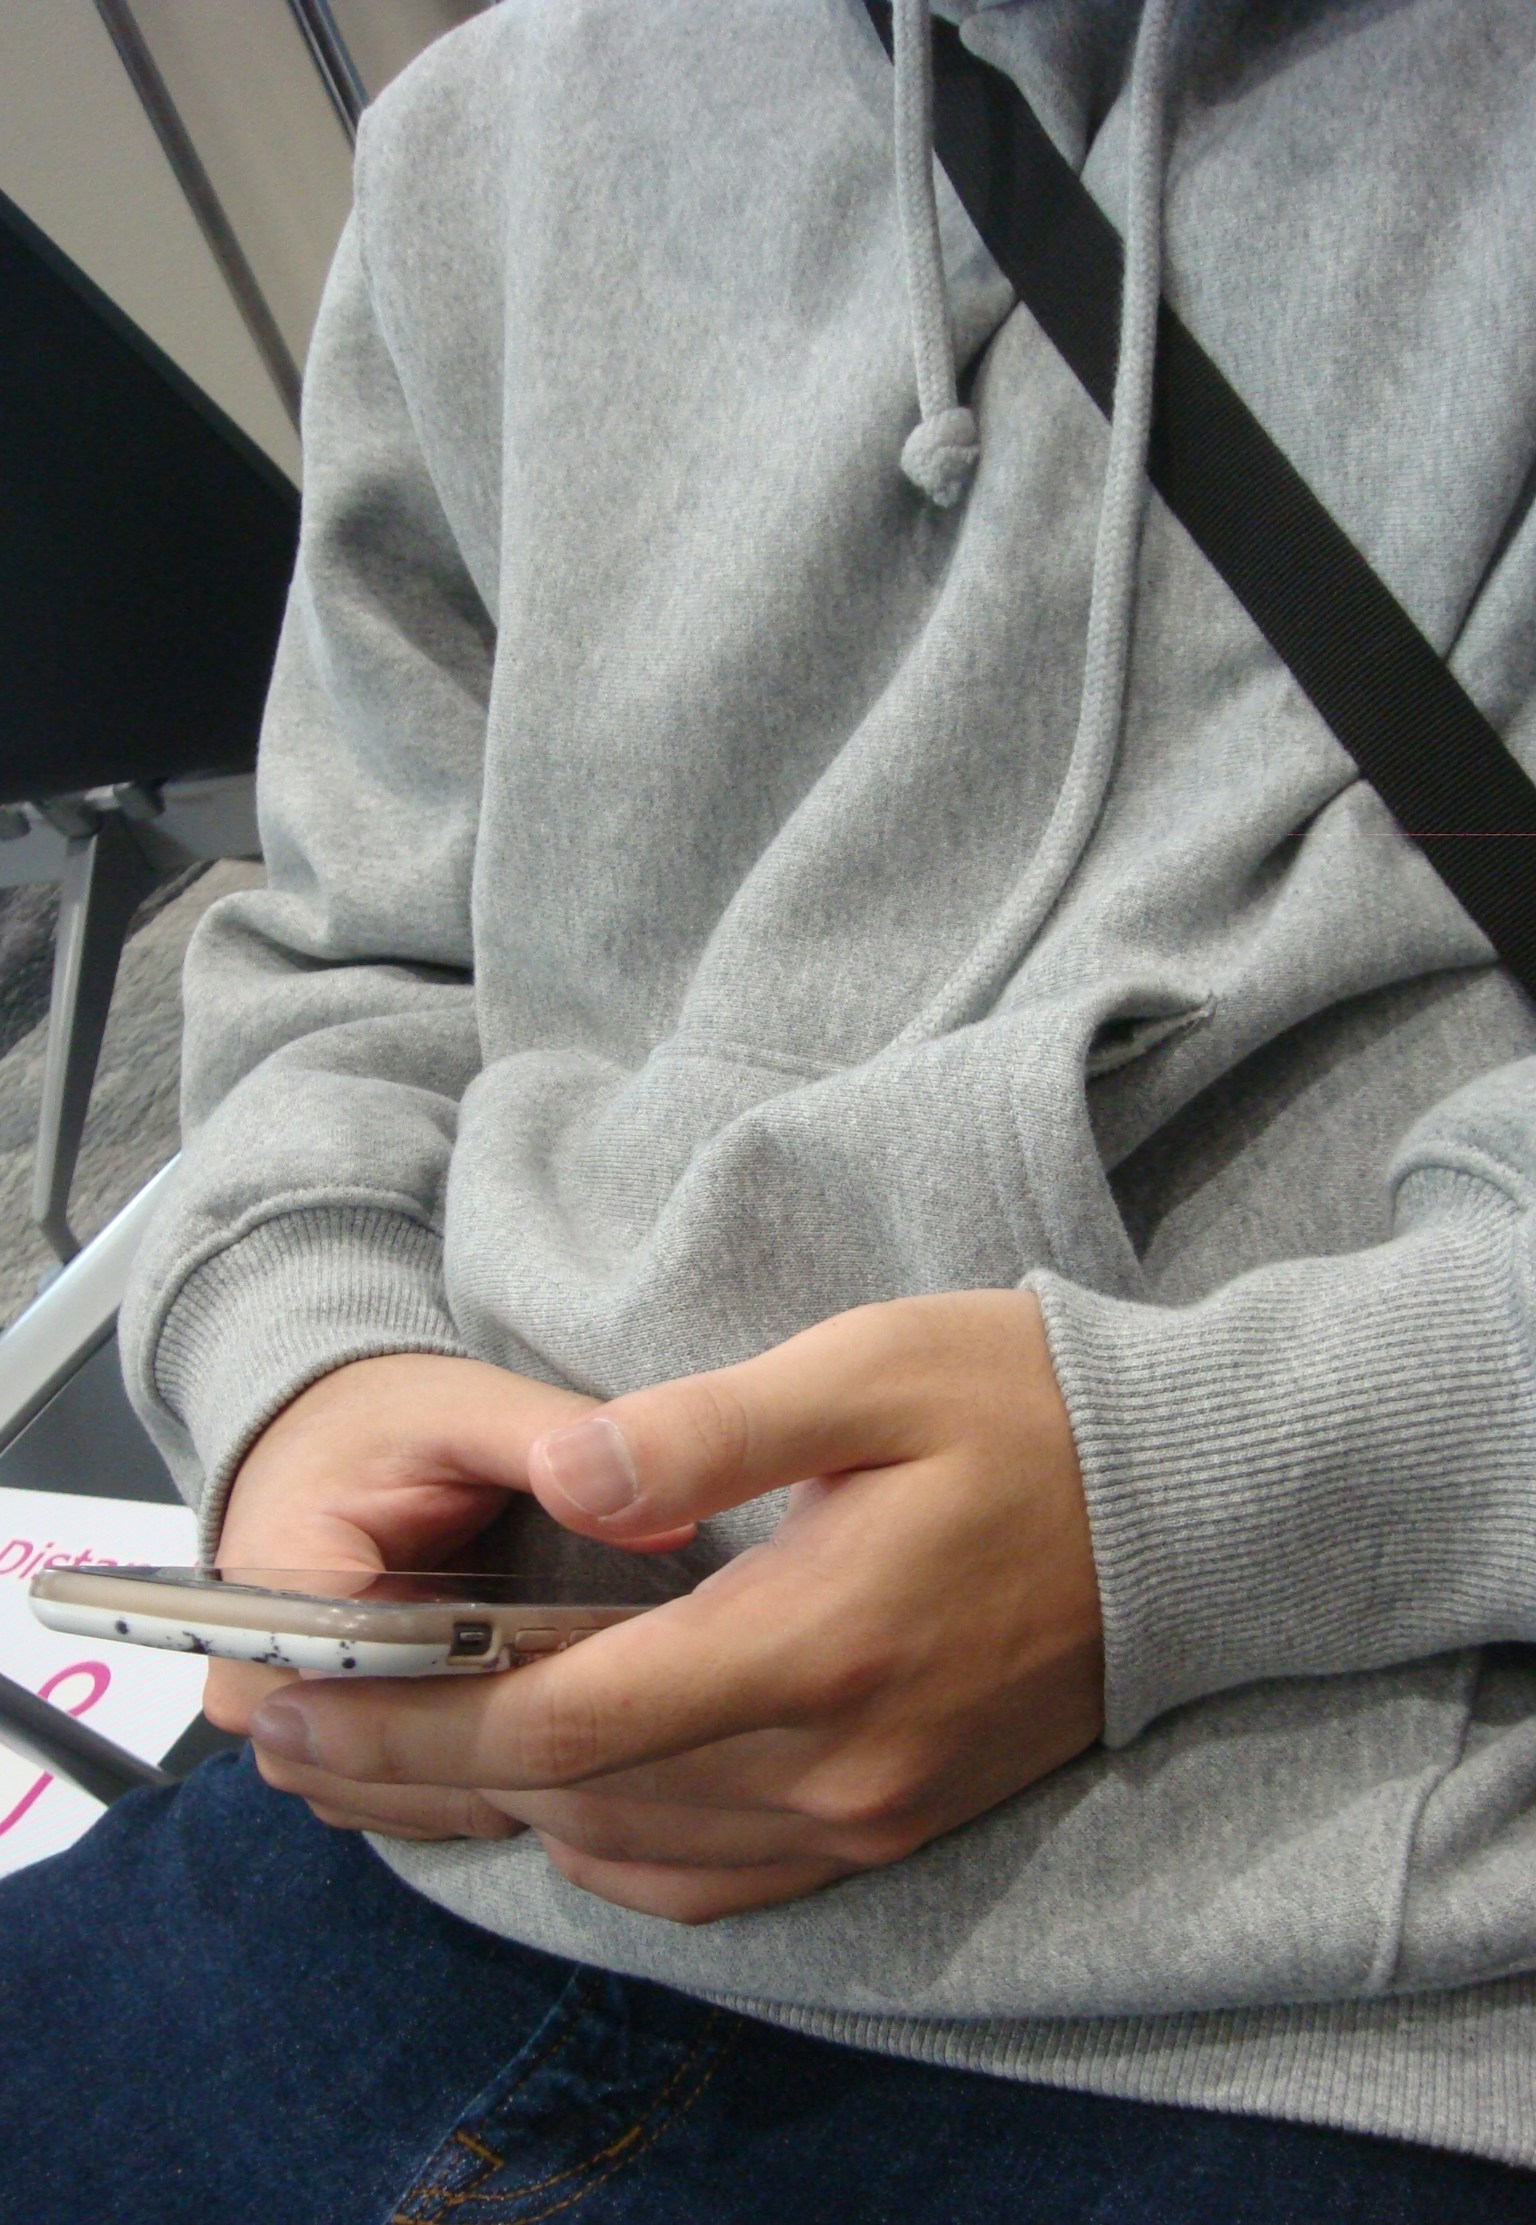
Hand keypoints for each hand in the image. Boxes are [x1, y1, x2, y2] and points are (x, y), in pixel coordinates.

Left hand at [247, 1293, 1104, 1917]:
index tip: (292, 1703)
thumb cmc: (1028, 1410)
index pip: (562, 1723)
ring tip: (397, 1755)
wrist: (1198, 1512)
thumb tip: (566, 1479)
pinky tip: (564, 1796)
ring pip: (637, 1853)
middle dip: (415, 1771)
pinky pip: (719, 1881)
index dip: (409, 1722)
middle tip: (290, 1736)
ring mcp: (870, 1812)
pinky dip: (616, 1847)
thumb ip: (708, 1429)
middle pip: (573, 1803)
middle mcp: (836, 1763)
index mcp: (815, 1642)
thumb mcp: (870, 1370)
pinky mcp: (896, 1821)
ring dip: (504, 1811)